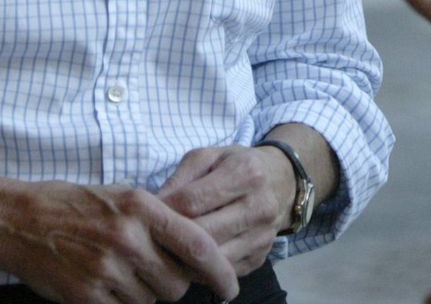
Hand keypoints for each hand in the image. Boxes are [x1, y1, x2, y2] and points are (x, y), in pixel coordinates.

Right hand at [0, 180, 237, 303]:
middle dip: (174, 284)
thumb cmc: (77, 206)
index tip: (230, 287)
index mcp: (143, 209)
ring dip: (146, 295)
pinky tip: (106, 285)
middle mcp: (128, 239)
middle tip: (155, 272)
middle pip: (177, 283)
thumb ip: (162, 221)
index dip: (221, 271)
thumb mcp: (124, 197)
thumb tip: (199, 250)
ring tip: (123, 273)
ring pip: (151, 301)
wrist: (20, 220)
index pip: (199, 246)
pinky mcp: (86, 295)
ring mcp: (106, 269)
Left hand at [157, 145, 294, 275]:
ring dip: (183, 259)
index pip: (192, 201)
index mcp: (245, 173)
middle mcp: (259, 207)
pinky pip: (221, 272)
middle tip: (149, 237)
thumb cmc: (236, 165)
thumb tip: (153, 207)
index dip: (164, 209)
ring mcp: (262, 237)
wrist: (282, 181)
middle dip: (171, 238)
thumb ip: (179, 178)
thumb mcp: (208, 157)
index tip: (147, 212)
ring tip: (164, 250)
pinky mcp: (260, 258)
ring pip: (212, 260)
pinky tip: (188, 258)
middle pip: (203, 235)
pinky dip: (200, 270)